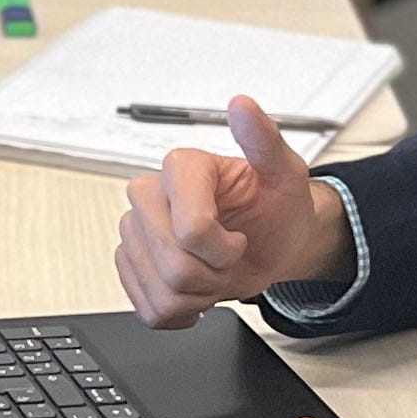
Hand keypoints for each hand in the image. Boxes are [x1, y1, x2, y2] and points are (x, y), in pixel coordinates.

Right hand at [115, 95, 350, 328]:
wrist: (273, 244)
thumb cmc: (277, 208)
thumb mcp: (286, 175)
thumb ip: (264, 140)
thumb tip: (243, 105)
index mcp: (182, 167)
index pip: (191, 229)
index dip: (223, 249)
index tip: (239, 239)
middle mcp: (149, 196)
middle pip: (173, 265)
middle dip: (214, 274)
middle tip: (229, 258)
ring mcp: (134, 232)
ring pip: (162, 292)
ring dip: (201, 294)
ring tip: (214, 271)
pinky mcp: (130, 265)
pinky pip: (148, 309)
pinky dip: (182, 311)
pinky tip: (196, 289)